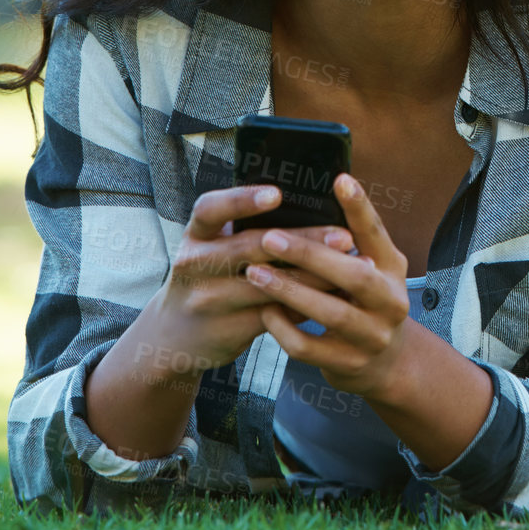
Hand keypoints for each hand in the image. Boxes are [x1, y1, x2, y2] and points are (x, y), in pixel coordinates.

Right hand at [150, 184, 355, 372]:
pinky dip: (309, 302)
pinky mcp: (228, 328)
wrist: (176, 335)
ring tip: (352, 265)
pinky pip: (276, 313)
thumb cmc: (210, 277)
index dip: (241, 200)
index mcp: (196, 236)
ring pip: (271, 284)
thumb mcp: (213, 248)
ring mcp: (209, 299)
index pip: (210, 209)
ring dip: (316, 275)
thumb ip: (246, 229)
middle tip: (344, 235)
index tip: (277, 194)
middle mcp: (195, 264)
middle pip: (252, 247)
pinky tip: (337, 294)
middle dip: (303, 241)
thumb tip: (314, 204)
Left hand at [246, 172, 413, 400]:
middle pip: (354, 276)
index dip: (361, 208)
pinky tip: (266, 311)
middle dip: (310, 255)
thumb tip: (323, 194)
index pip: (378, 234)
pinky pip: (308, 347)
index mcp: (392, 269)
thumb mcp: (374, 269)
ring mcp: (373, 336)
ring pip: (330, 313)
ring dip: (289, 291)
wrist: (387, 364)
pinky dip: (283, 329)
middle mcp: (391, 302)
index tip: (340, 180)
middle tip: (270, 237)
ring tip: (255, 273)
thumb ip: (354, 243)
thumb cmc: (368, 302)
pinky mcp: (349, 364)